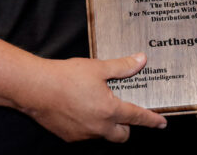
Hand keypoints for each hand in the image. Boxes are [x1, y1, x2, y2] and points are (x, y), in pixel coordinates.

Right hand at [20, 53, 166, 142]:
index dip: (152, 120)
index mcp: (110, 110)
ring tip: (97, 105)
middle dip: (127, 127)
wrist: (35, 89)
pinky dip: (88, 125)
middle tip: (124, 112)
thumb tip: (140, 60)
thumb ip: (122, 66)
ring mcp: (84, 134)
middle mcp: (99, 127)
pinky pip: (86, 134)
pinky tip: (80, 109)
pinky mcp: (69, 136)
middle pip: (122, 135)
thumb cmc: (65, 77)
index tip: (161, 123)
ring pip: (103, 135)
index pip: (137, 117)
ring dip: (106, 125)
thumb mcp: (98, 67)